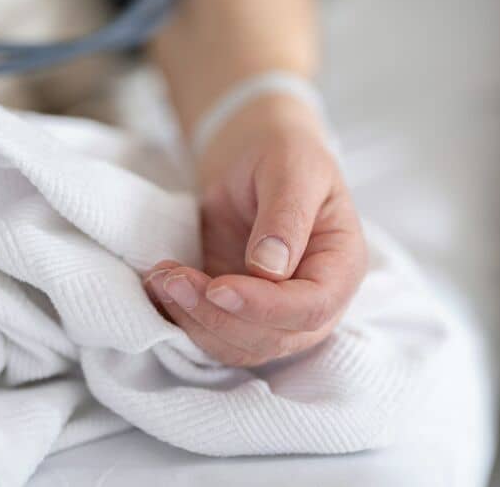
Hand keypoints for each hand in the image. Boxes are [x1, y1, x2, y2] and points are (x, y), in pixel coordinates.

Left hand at [144, 95, 366, 366]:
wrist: (253, 156)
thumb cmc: (283, 154)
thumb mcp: (293, 168)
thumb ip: (286, 215)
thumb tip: (270, 269)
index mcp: (340, 267)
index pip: (312, 307)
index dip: (265, 307)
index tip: (219, 287)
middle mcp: (313, 300)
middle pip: (273, 337)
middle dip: (218, 316)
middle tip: (172, 278)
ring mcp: (275, 312)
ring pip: (239, 345)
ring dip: (194, 321)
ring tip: (161, 278)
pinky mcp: (238, 310)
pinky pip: (213, 334)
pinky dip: (182, 320)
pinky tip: (158, 288)